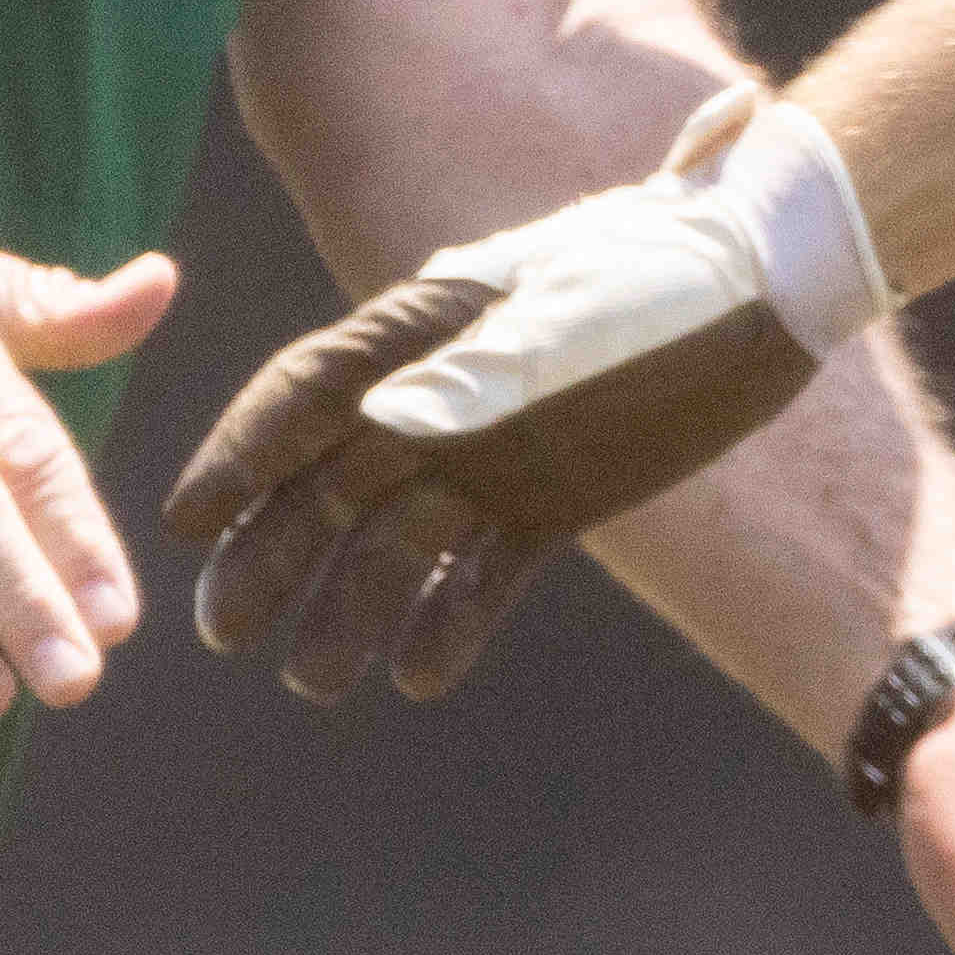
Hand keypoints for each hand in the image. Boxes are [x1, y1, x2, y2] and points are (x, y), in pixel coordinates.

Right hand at [168, 87, 834, 702]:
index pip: (305, 393)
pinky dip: (451, 624)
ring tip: (316, 683)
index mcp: (421, 329)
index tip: (186, 522)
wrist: (768, 285)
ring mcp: (489, 456)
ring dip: (352, 609)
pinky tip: (420, 677)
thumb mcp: (575, 311)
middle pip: (327, 483)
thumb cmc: (662, 271)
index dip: (241, 455)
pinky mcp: (549, 505)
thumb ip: (487, 368)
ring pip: (397, 544)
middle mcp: (437, 398)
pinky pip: (483, 574)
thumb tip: (390, 418)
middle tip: (223, 631)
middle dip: (270, 554)